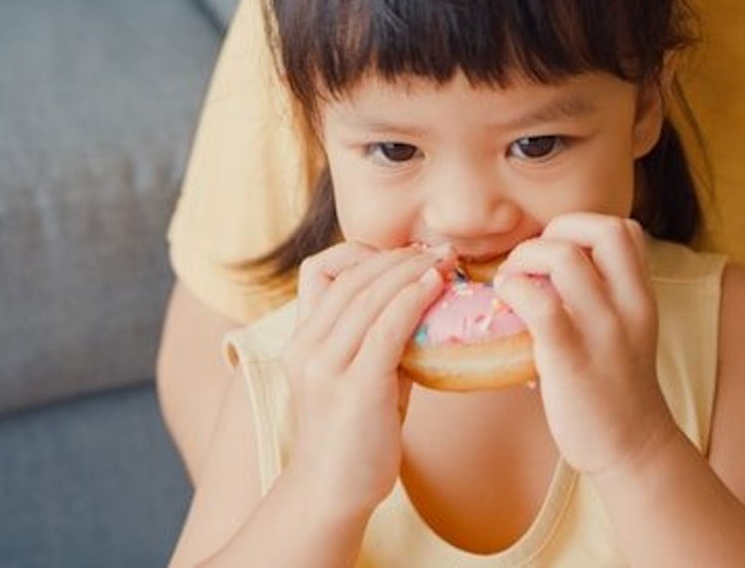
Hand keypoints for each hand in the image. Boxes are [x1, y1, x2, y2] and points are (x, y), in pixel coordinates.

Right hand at [280, 242, 450, 517]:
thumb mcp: (357, 376)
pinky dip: (414, 298)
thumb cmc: (353, 436)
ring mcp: (326, 367)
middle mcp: (306, 347)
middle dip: (398, 256)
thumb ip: (376, 340)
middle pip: (350, 276)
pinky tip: (436, 287)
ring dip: (411, 270)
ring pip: (370, 294)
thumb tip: (422, 305)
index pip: (318, 270)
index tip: (401, 258)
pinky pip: (387, 327)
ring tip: (444, 262)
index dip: (360, 254)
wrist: (331, 493)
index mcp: (300, 340)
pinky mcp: (355, 387)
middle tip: (438, 250)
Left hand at [494, 214, 675, 477]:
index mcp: (642, 297)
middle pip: (602, 228)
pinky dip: (514, 289)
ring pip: (565, 257)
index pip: (625, 229)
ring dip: (526, 257)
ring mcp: (603, 332)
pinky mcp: (571, 359)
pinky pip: (540, 304)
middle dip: (557, 230)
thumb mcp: (628, 330)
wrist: (632, 448)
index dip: (584, 226)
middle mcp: (629, 306)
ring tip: (513, 279)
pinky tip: (505, 298)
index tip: (557, 249)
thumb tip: (552, 266)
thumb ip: (606, 296)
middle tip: (532, 260)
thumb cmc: (617, 389)